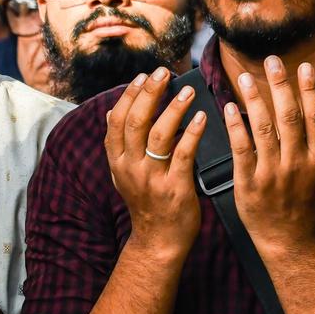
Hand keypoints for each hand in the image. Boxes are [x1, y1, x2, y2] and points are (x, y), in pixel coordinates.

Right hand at [103, 67, 208, 256]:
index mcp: (118, 161)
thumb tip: (112, 113)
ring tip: (187, 91)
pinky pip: (183, 154)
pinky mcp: (175, 187)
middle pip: (135, 121)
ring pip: (158, 134)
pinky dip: (193, 132)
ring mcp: (152, 178)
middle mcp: (131, 167)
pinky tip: (202, 117)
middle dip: (149, 93)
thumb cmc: (148, 204)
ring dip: (173, 108)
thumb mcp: (124, 174)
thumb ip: (120, 145)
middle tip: (164, 72)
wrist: (159, 241)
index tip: (142, 76)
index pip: (117, 120)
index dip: (129, 95)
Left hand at [226, 57, 314, 251]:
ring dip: (254, 99)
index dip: (309, 91)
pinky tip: (228, 107)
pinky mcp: (248, 182)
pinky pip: (241, 148)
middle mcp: (297, 164)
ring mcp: (272, 173)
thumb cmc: (314, 209)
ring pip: (263, 128)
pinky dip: (235, 126)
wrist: (289, 240)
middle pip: (289, 117)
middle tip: (271, 60)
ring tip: (245, 76)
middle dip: (280, 85)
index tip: (303, 67)